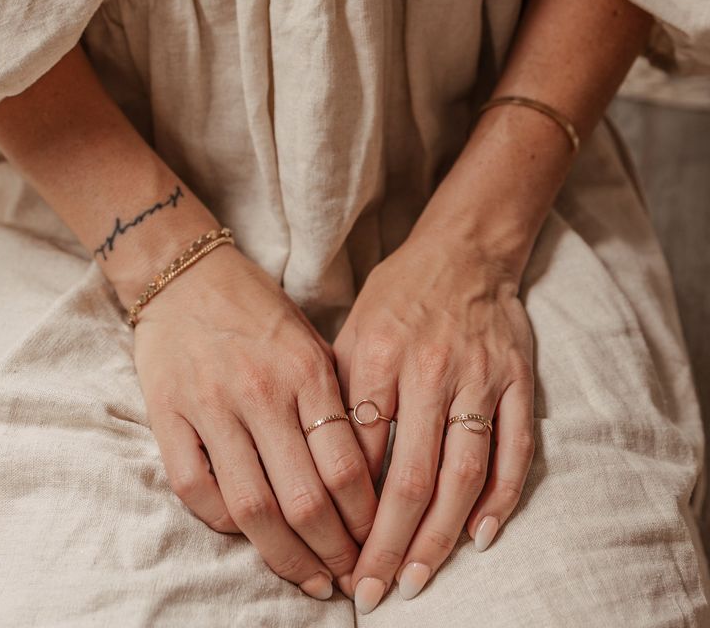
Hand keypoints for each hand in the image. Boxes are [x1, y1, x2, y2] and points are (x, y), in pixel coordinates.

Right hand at [131, 242, 377, 599]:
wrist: (187, 275)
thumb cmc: (259, 309)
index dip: (365, 518)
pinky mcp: (167, 416)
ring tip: (312, 579)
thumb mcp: (311, 341)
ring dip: (287, 555)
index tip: (377, 542)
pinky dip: (225, 522)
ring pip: (252, 506)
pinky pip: (195, 489)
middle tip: (352, 577)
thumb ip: (333, 400)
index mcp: (306, 370)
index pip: (345, 465)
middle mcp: (261, 392)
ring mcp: (210, 407)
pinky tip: (251, 535)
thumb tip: (361, 474)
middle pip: (304, 498)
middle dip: (334, 551)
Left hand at [332, 229, 534, 612]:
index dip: (342, 511)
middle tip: (370, 592)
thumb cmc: (398, 296)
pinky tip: (482, 537)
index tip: (331, 551)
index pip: (356, 452)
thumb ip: (341, 394)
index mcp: (376, 357)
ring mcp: (477, 377)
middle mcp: (427, 371)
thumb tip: (329, 469)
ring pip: (461, 472)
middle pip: (407, 476)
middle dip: (386, 545)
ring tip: (419, 581)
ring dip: (439, 536)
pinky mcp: (516, 381)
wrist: (462, 252)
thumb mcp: (351, 330)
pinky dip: (501, 498)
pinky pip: (515, 450)